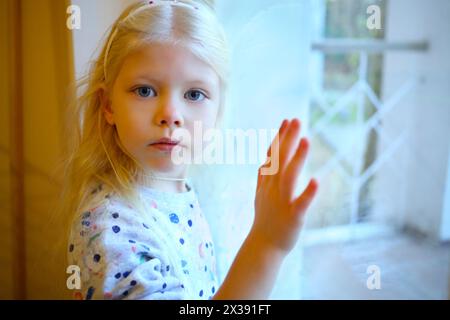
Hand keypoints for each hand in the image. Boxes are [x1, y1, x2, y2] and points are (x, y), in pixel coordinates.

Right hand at [252, 118, 317, 254]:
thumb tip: (262, 162)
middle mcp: (273, 189)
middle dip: (288, 140)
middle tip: (296, 120)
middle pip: (280, 161)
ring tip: (306, 140)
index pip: (272, 156)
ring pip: (289, 177)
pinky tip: (317, 181)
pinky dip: (308, 192)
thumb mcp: (260, 195)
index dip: (280, 138)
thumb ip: (262, 178)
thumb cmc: (265, 219)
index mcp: (267, 183)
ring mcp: (282, 202)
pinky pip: (301, 203)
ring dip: (297, 158)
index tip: (287, 121)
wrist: (263, 246)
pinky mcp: (293, 216)